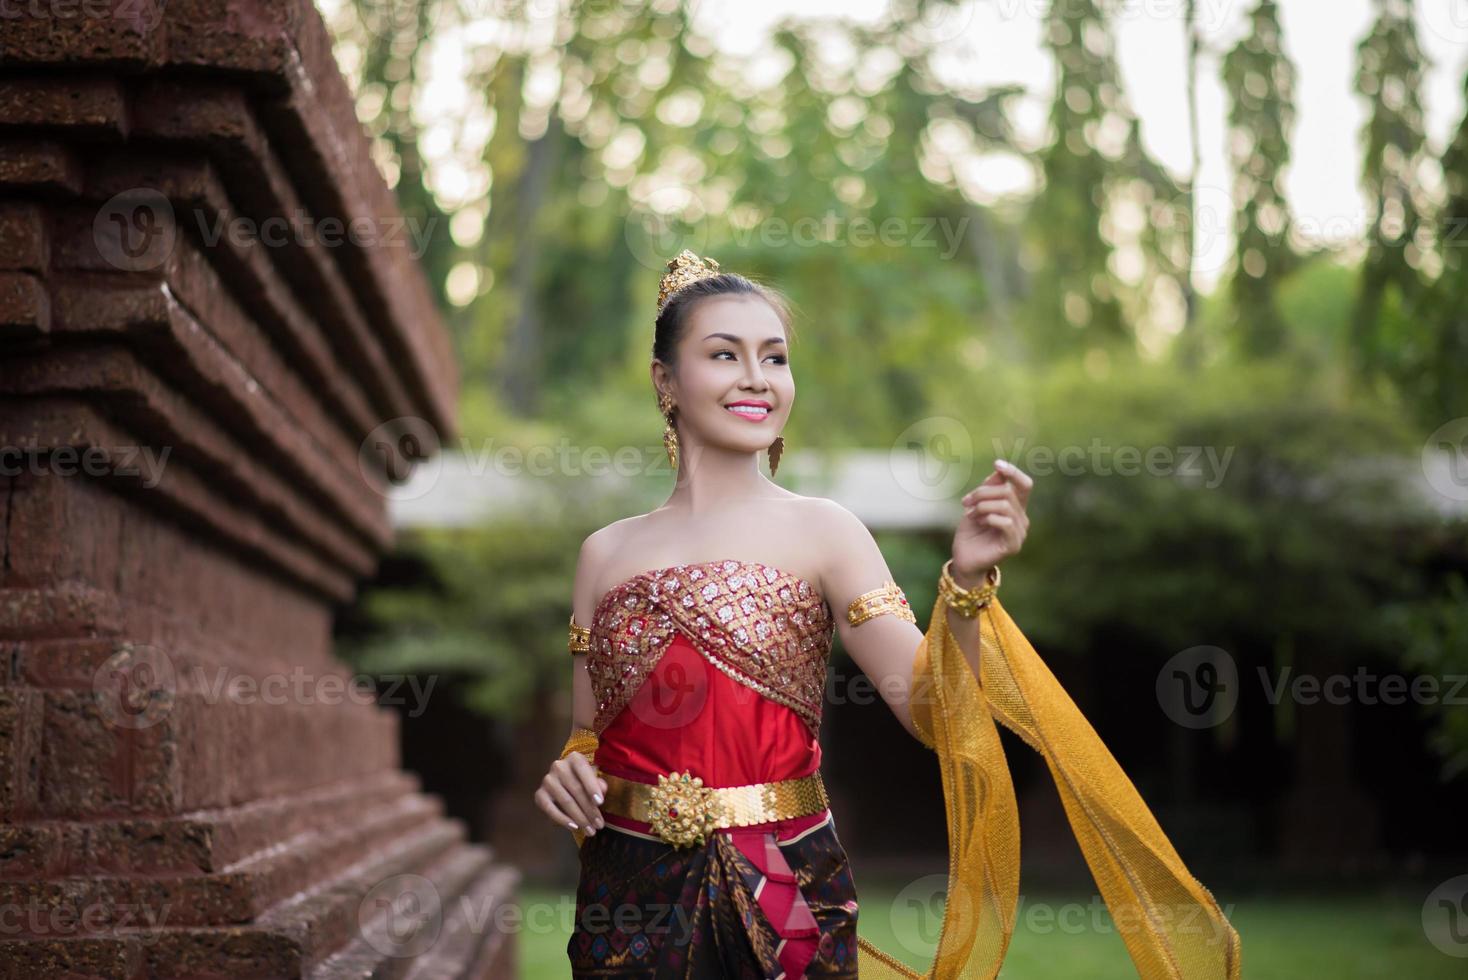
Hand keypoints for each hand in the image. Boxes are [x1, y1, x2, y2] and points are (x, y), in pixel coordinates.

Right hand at [535, 751, 606, 835]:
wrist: (564, 781)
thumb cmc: (583, 780)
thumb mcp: (593, 779)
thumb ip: (599, 783)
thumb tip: (602, 790)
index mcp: (574, 758)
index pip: (583, 770)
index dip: (592, 786)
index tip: (600, 803)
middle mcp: (559, 766)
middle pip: (576, 790)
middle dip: (590, 810)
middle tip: (599, 825)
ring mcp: (548, 780)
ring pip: (566, 801)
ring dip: (579, 818)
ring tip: (590, 830)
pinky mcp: (539, 794)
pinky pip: (550, 809)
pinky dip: (562, 819)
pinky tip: (574, 827)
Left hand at [952, 459, 1031, 583]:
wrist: (963, 559)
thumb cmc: (971, 532)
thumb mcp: (976, 505)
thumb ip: (988, 489)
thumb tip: (999, 471)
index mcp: (1015, 508)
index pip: (1024, 485)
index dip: (1014, 472)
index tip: (997, 464)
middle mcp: (1021, 519)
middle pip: (1008, 492)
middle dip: (983, 492)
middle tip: (966, 502)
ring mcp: (1019, 533)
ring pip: (1005, 505)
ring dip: (982, 506)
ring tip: (970, 514)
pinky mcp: (1013, 545)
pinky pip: (1005, 522)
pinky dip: (989, 517)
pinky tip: (979, 522)